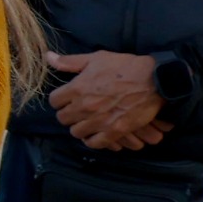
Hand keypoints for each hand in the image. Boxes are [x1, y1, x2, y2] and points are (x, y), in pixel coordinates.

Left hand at [46, 50, 172, 150]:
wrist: (154, 80)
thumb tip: (48, 57)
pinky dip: (93, 140)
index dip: (59, 100)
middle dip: (68, 114)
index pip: (53, 101)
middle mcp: (85, 107)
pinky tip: (96, 133)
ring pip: (76, 132)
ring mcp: (99, 120)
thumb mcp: (96, 58)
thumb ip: (70, 62)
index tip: (66, 98)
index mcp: (77, 88)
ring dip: (79, 127)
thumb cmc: (125, 66)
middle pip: (63, 119)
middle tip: (76, 110)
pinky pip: (94, 143)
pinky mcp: (114, 131)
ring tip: (86, 122)